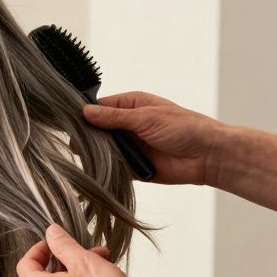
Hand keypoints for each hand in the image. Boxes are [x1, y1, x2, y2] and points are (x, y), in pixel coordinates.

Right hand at [82, 91, 225, 185]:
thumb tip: (86, 112)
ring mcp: (131, 146)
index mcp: (132, 106)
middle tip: (74, 143)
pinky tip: (96, 170)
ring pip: (103, 149)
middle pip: (98, 129)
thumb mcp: (146, 118)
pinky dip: (106, 169)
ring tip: (85, 156)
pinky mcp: (134, 166)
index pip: (100, 107)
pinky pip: (113, 167)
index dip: (84, 113)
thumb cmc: (185, 128)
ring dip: (97, 154)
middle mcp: (128, 125)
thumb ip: (114, 117)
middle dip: (88, 136)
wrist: (208, 157)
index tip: (67, 121)